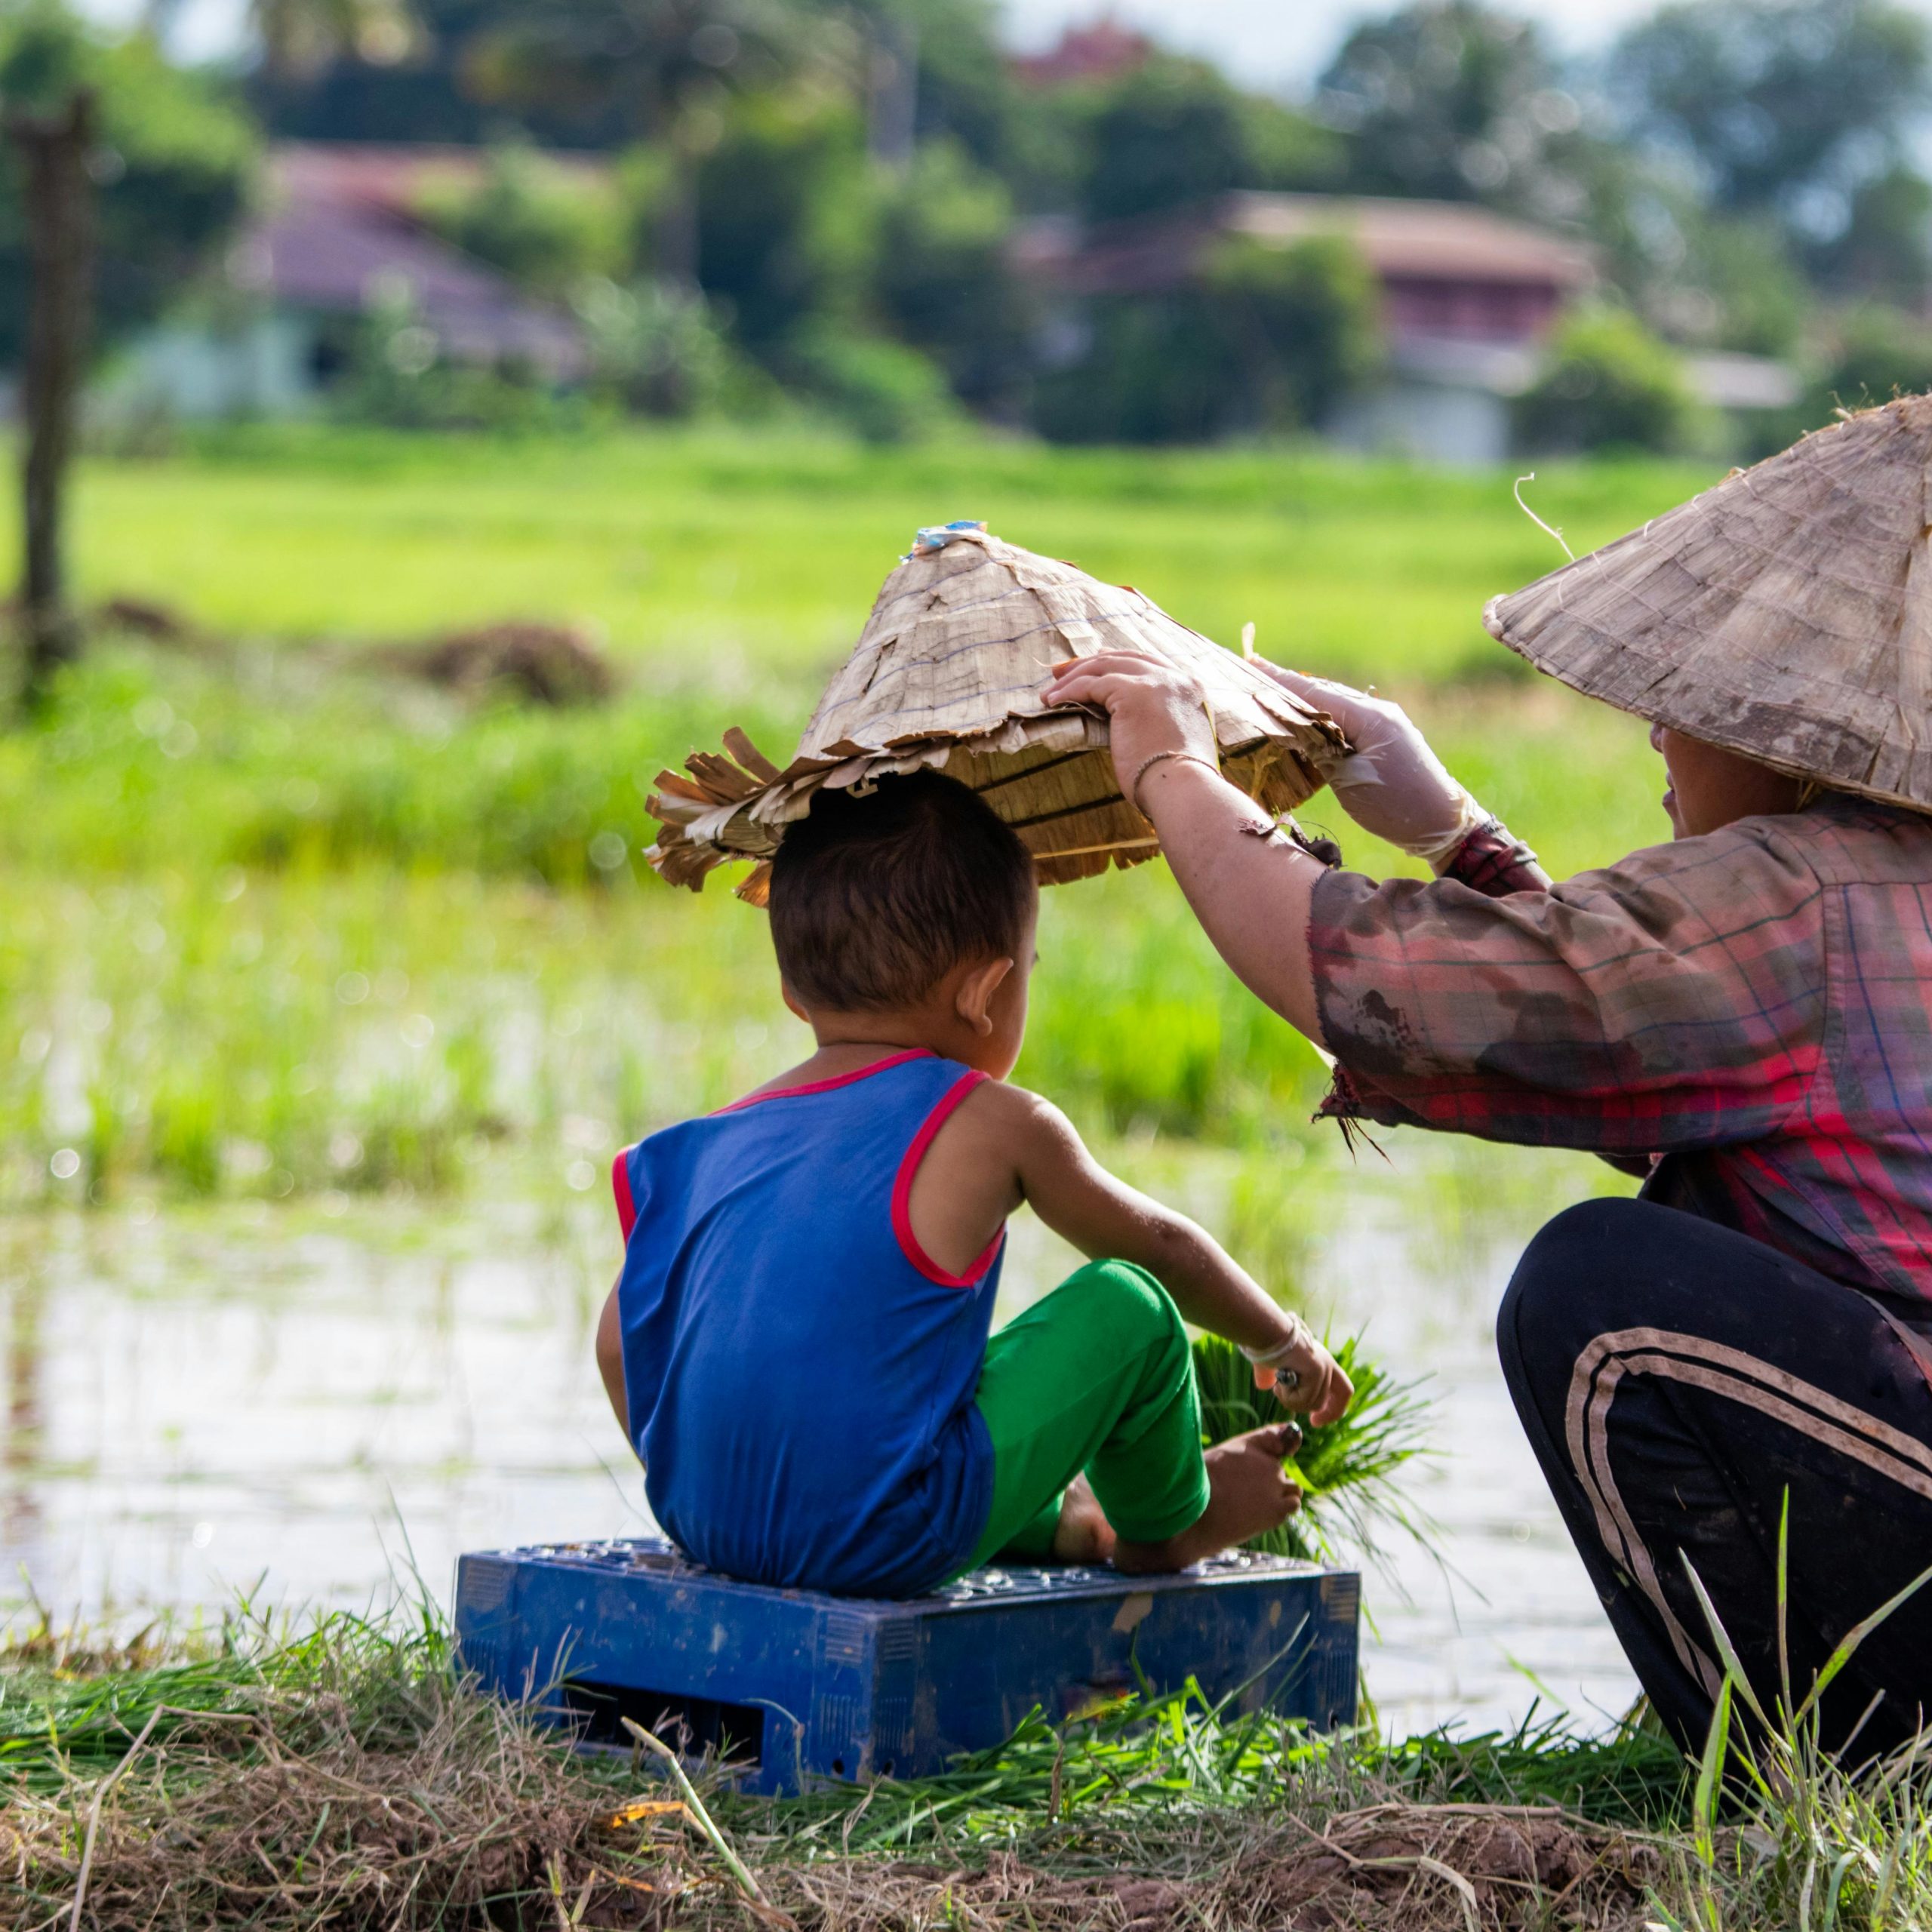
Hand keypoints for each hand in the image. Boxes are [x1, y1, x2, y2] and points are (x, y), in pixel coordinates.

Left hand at [1041, 652, 1218, 808]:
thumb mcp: (1174, 741)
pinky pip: (1091, 684)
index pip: (1148, 663)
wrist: (1183, 789)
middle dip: (1090, 663)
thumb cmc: (1178, 781)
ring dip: (1073, 677)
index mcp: (1190, 688)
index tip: (1096, 664)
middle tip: (1063, 671)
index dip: (1118, 662)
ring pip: (1105, 667)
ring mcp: (1155, 682)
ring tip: (1051, 691)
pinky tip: (1053, 702)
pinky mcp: (1132, 693)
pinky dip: (1069, 690)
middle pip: (1124, 658)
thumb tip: (1128, 726)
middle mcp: (1175, 678)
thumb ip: (1158, 723)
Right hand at [1251, 1329, 1352, 1428]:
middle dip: (1330, 1413)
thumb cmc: (1264, 1342)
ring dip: (1292, 1402)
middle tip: (1314, 1423)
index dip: (1333, 1407)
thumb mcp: (1270, 1365)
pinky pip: (1305, 1399)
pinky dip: (1288, 1397)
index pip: (1340, 1388)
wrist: (1262, 1330)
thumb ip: (1270, 1376)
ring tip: (1278, 1389)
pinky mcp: (1316, 1370)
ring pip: (1315, 1403)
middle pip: (1343, 1395)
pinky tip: (1279, 1384)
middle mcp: (1326, 1362)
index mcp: (1319, 1360)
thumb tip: (1263, 1386)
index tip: (1315, 1420)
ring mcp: (1323, 1366)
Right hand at [1252, 662, 1483, 867]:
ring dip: (1304, 699)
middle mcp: (1378, 711)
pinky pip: (1346, 719)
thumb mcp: (1350, 782)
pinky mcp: (1386, 737)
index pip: (1315, 693)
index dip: (1280, 681)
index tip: (1250, 664)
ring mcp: (1384, 723)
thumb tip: (1292, 730)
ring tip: (1271, 692)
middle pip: (1324, 692)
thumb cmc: (1398, 807)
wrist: (1444, 825)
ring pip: (1335, 704)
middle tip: (1253, 672)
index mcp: (1370, 717)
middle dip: (1288, 684)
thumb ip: (1320, 750)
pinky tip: (1305, 720)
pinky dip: (1321, 717)